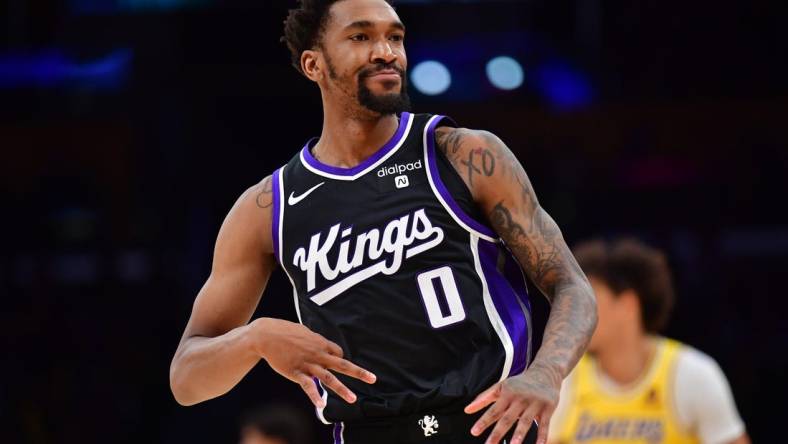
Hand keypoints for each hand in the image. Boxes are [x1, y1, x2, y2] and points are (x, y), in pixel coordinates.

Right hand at [252, 318, 375, 406]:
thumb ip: (314, 338)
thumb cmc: (284, 331)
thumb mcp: (304, 332)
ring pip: (329, 378)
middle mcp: (318, 354)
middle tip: (373, 379)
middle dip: (359, 372)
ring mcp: (308, 364)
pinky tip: (321, 405)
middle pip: (342, 364)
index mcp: (321, 343)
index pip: (339, 354)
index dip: (339, 360)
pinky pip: (308, 386)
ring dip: (342, 389)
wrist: (265, 335)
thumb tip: (321, 342)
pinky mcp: (296, 372)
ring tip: (353, 399)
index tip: (334, 362)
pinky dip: (315, 396)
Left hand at [465, 363, 560, 443]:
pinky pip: (545, 425)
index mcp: (507, 394)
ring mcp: (535, 404)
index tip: (474, 432)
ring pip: (525, 422)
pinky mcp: (548, 408)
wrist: (545, 373)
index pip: (493, 410)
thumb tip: (466, 410)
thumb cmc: (519, 384)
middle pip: (507, 418)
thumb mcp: (501, 387)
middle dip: (497, 433)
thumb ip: (483, 398)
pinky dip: (542, 436)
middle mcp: (520, 399)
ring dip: (519, 435)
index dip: (483, 421)